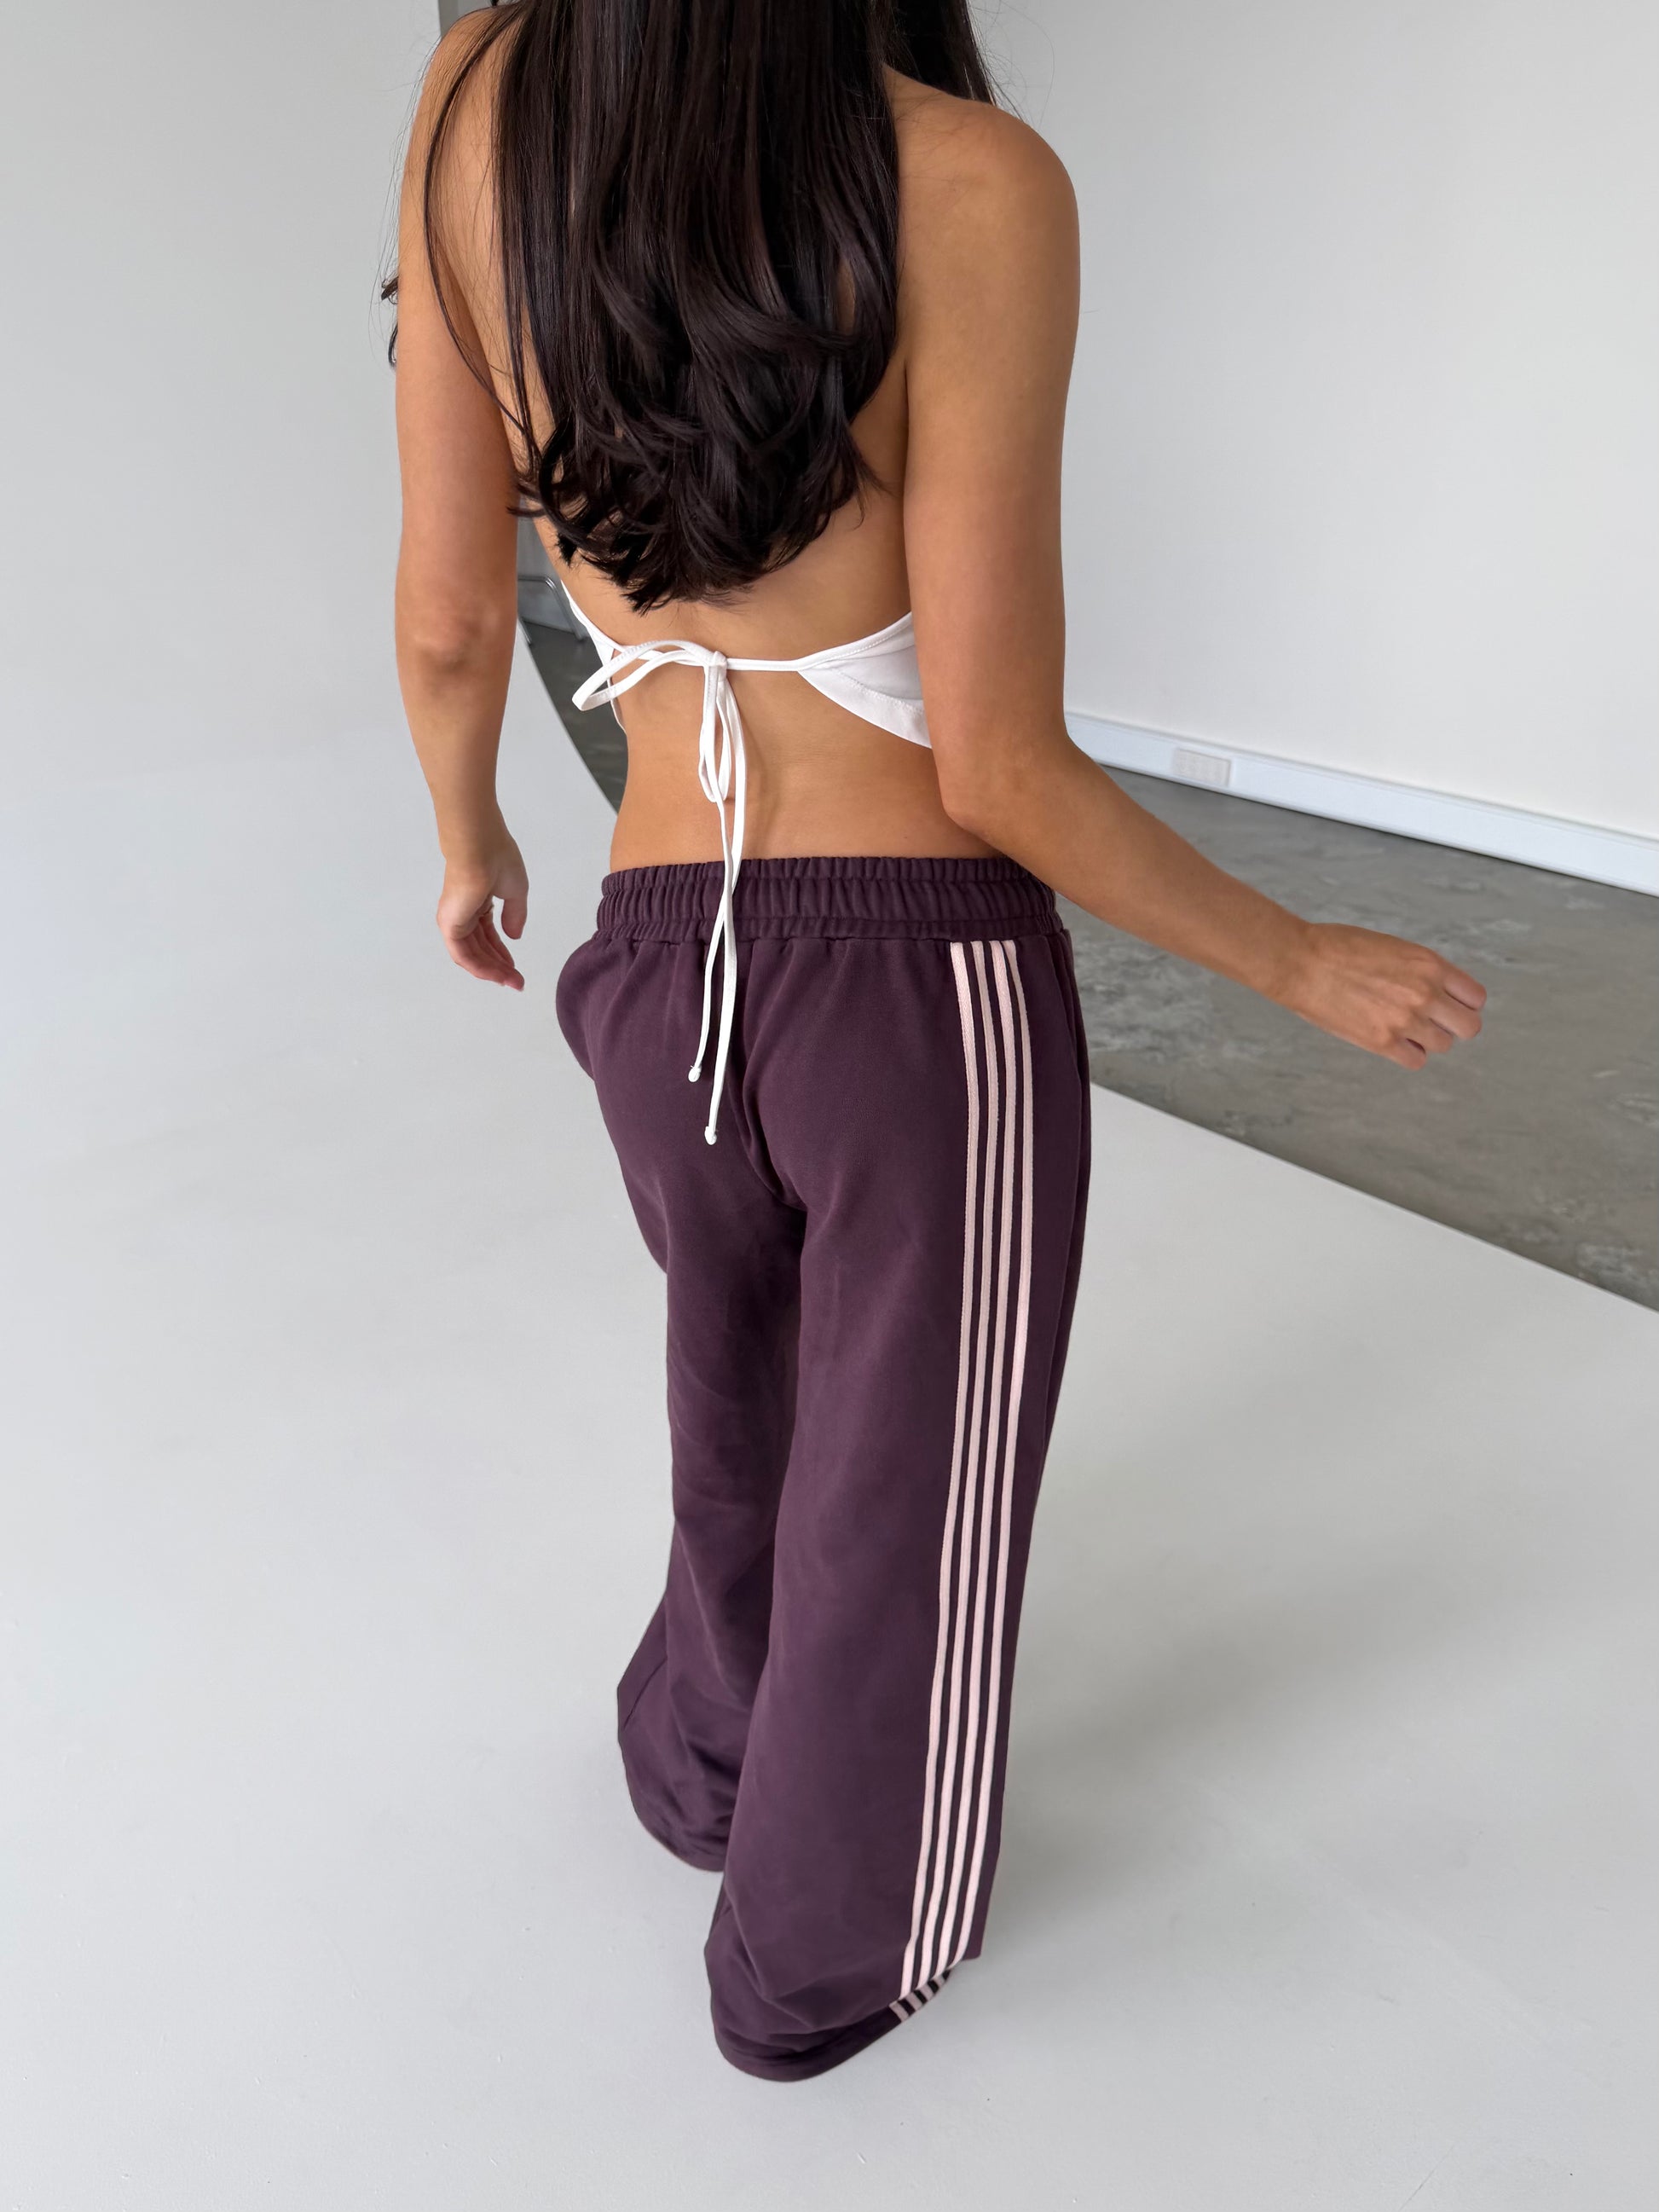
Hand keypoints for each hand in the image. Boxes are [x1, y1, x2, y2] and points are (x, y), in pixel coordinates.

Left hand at [436, 827, 528, 989]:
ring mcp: (454, 920)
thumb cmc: (498, 861)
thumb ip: (515, 915)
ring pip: (472, 955)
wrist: (481, 848)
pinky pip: (464, 955)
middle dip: (500, 967)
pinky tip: (498, 976)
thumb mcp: (516, 892)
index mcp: (476, 902)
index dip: (502, 953)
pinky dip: (480, 968)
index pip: (487, 935)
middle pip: (480, 949)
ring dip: (493, 971)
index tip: (516, 968)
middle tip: (518, 982)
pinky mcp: (450, 926)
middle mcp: (462, 913)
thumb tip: (514, 937)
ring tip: (512, 982)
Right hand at [1285, 922, 1485, 1068]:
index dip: (1462, 1003)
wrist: (1301, 962)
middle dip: (1453, 1025)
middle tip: (1431, 1021)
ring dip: (1427, 1039)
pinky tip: (1390, 1041)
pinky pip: (1416, 1061)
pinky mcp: (1382, 1042)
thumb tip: (1438, 993)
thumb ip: (1421, 971)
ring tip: (1402, 1027)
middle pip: (1469, 1027)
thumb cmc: (1339, 948)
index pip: (1476, 997)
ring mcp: (1405, 1020)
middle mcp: (1424, 993)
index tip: (1446, 1004)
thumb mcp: (1393, 947)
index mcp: (1430, 965)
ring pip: (1443, 1045)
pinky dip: (1407, 1054)